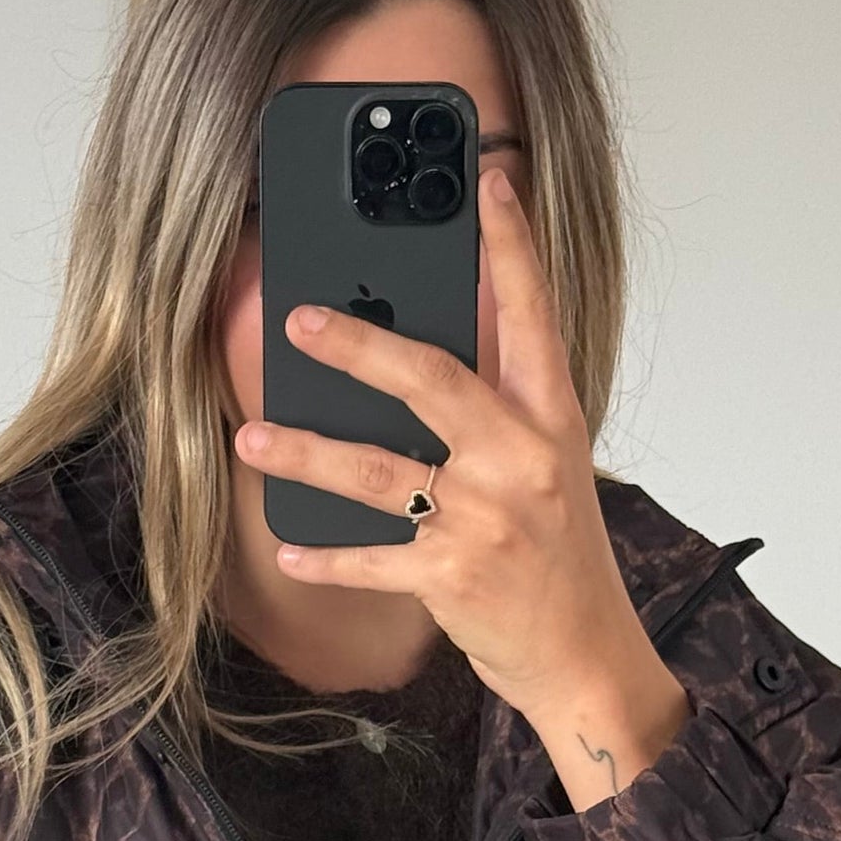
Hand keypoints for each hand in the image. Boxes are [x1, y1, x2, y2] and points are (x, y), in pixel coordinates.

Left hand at [232, 167, 690, 810]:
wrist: (585, 655)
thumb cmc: (559, 557)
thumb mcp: (547, 468)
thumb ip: (498, 410)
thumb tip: (421, 353)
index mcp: (552, 421)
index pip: (535, 317)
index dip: (512, 248)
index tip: (489, 184)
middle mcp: (521, 460)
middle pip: (432, 381)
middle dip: (359, 346)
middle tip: (301, 321)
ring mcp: (486, 519)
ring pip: (379, 472)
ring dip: (307, 454)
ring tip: (254, 438)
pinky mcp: (453, 575)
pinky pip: (371, 556)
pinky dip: (326, 553)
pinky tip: (290, 544)